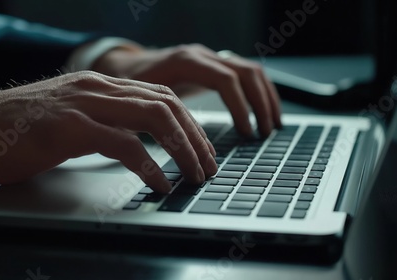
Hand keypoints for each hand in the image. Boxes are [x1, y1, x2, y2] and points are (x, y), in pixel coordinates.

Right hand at [0, 71, 216, 191]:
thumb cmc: (22, 129)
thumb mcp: (73, 117)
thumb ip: (105, 121)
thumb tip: (138, 143)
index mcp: (100, 85)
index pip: (161, 94)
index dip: (190, 122)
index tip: (202, 148)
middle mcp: (97, 88)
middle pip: (166, 104)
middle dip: (195, 136)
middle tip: (208, 165)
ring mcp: (84, 104)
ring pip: (153, 117)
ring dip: (181, 149)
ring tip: (194, 174)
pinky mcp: (69, 127)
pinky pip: (124, 143)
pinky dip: (150, 165)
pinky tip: (161, 181)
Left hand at [92, 44, 281, 136]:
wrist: (124, 64)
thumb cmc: (126, 85)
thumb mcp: (135, 100)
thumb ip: (152, 118)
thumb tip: (166, 156)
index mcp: (184, 61)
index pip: (224, 79)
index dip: (239, 106)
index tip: (246, 132)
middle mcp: (201, 55)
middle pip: (245, 72)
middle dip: (260, 104)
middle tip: (264, 133)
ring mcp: (209, 58)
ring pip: (250, 71)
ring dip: (266, 98)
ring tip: (272, 126)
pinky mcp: (213, 66)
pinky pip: (245, 75)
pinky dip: (259, 93)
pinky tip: (264, 113)